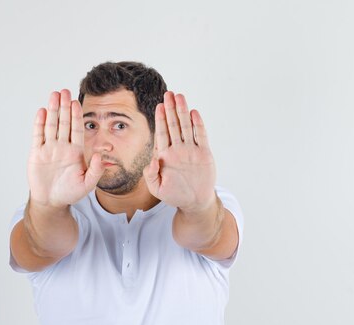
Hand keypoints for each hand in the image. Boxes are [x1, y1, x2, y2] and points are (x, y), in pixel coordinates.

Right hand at [27, 89, 104, 207]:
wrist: (51, 201)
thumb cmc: (70, 193)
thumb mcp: (88, 184)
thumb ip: (96, 170)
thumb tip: (101, 156)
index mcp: (76, 151)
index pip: (77, 129)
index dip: (76, 116)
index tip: (77, 103)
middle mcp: (63, 146)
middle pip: (64, 123)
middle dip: (64, 107)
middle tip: (65, 91)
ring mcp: (49, 148)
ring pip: (51, 125)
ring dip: (53, 110)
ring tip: (54, 95)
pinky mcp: (37, 153)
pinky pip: (38, 135)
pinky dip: (40, 124)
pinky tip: (42, 112)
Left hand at [143, 91, 216, 211]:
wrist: (195, 201)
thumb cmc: (174, 195)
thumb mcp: (156, 188)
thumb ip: (150, 174)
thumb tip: (153, 159)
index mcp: (165, 155)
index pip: (162, 133)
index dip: (160, 119)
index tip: (159, 106)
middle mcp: (178, 149)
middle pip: (173, 125)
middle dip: (171, 109)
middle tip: (169, 94)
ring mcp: (191, 149)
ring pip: (186, 126)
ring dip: (183, 111)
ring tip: (180, 97)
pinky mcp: (203, 153)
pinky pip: (200, 135)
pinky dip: (197, 124)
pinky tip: (194, 113)